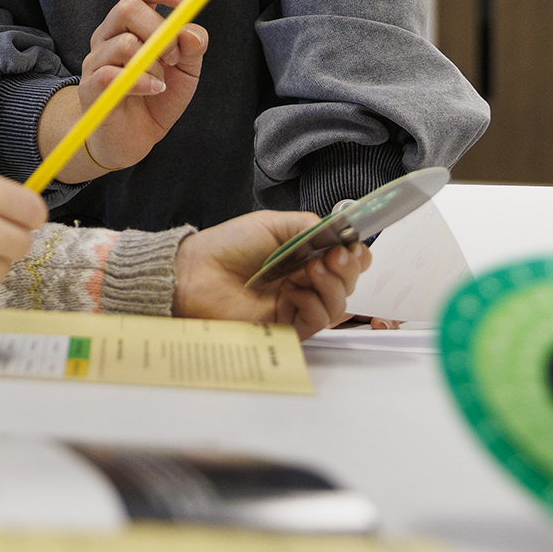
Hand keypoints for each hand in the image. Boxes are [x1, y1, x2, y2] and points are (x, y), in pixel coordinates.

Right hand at [36, 0, 208, 184]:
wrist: (131, 139)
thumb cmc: (157, 96)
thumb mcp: (186, 70)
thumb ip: (193, 48)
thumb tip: (191, 33)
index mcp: (131, 24)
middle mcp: (109, 35)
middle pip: (127, 8)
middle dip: (160, 30)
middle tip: (175, 56)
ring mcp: (96, 60)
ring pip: (123, 43)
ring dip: (153, 64)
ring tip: (161, 82)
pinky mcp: (90, 87)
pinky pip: (112, 75)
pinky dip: (142, 83)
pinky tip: (154, 90)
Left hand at [169, 211, 367, 339]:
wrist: (197, 270)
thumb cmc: (228, 246)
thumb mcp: (274, 225)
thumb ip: (311, 226)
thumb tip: (341, 233)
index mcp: (305, 257)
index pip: (346, 261)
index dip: (355, 255)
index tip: (349, 244)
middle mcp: (306, 282)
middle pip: (348, 284)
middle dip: (348, 268)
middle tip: (334, 255)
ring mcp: (297, 306)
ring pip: (339, 305)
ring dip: (333, 284)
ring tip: (311, 268)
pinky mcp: (287, 327)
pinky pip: (317, 320)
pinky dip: (313, 302)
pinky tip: (293, 288)